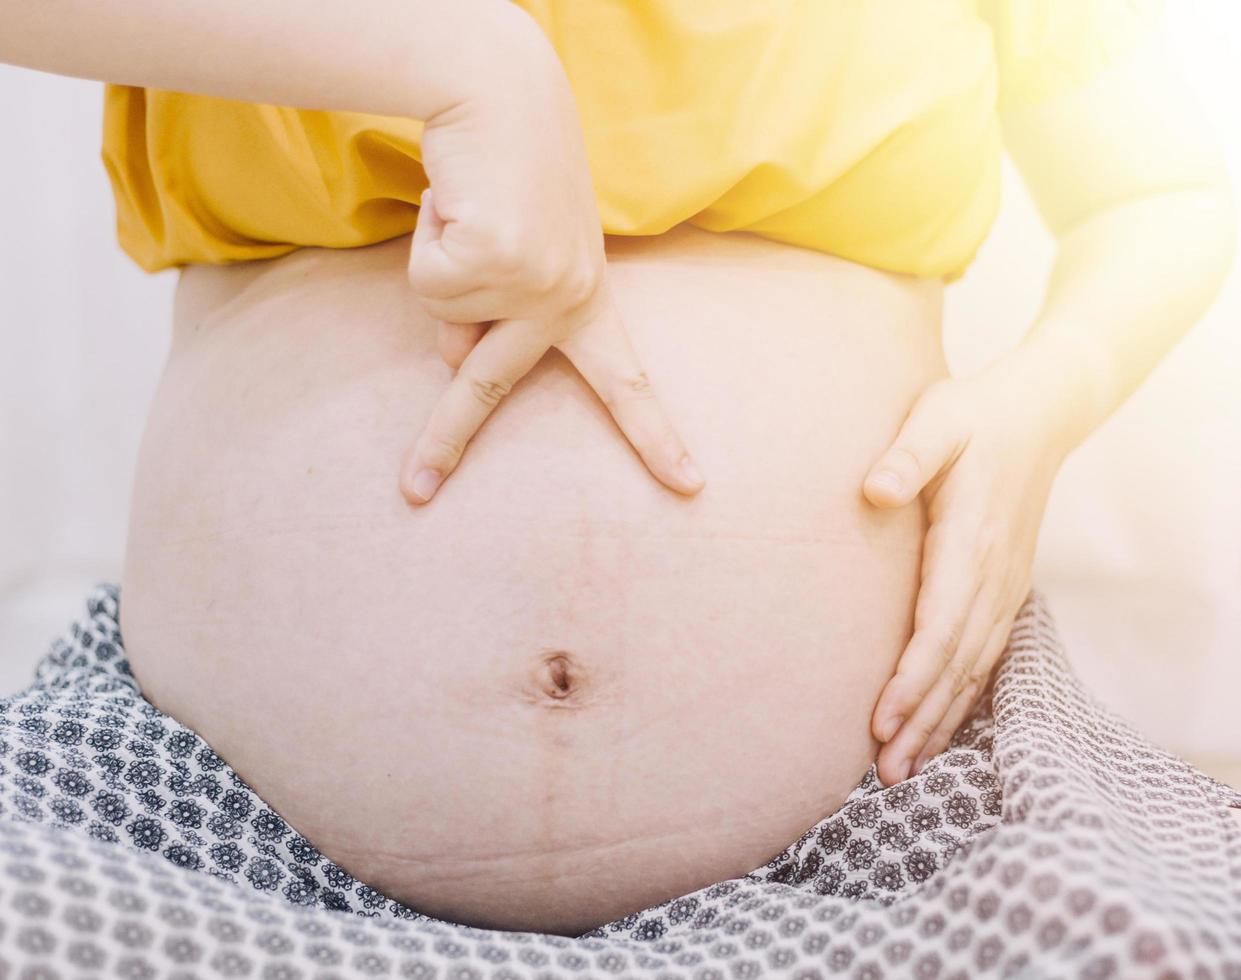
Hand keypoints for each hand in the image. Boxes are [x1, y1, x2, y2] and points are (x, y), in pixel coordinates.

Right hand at [400, 31, 703, 504]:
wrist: (502, 93)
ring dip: (437, 266)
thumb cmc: (511, 178)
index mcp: (589, 301)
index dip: (654, 437)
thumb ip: (492, 318)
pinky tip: (459, 201)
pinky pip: (428, 280)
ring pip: (444, 317)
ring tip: (468, 213)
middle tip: (415, 489)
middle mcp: (569, 298)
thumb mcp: (517, 259)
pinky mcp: (498, 258)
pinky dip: (428, 238)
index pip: (627, 381)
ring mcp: (535, 281)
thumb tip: (455, 364)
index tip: (690, 487)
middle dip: (444, 442)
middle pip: (489, 385)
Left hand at [863, 351, 1076, 784]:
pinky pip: (985, 653)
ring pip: (973, 668)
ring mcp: (1005, 584)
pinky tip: (940, 723)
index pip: (939, 626)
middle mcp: (993, 574)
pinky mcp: (1005, 585)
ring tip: (904, 768)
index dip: (911, 679)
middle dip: (921, 720)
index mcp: (970, 540)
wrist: (1039, 411)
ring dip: (940, 719)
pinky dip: (962, 695)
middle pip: (956, 664)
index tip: (882, 721)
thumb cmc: (975, 414)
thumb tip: (875, 491)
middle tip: (885, 773)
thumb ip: (907, 455)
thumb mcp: (935, 418)